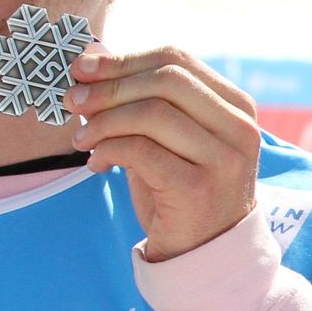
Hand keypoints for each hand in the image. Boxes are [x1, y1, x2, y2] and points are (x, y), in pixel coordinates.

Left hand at [65, 45, 263, 262]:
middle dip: (109, 86)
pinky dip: (108, 149)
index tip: (81, 69)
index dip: (123, 59)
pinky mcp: (197, 189)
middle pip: (164, 80)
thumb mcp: (168, 138)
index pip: (176, 60)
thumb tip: (90, 55)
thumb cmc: (180, 189)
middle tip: (72, 101)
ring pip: (151, 113)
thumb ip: (140, 99)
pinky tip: (97, 163)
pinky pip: (140, 150)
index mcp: (236, 105)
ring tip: (82, 139)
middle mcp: (239, 128)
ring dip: (103, 122)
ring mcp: (223, 159)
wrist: (204, 254)